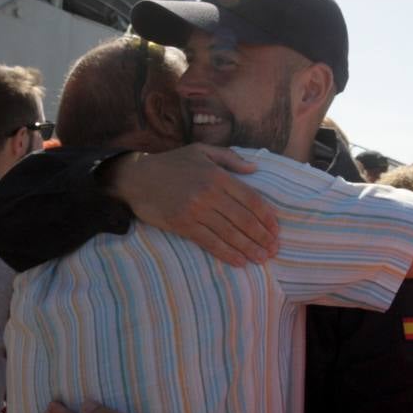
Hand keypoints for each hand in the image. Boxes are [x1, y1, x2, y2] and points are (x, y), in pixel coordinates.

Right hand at [106, 144, 278, 265]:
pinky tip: (239, 261)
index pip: (251, 199)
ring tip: (262, 259)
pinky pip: (210, 242)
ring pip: (229, 233)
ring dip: (248, 248)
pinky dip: (227, 253)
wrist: (137, 177)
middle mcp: (209, 193)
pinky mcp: (182, 225)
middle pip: (244, 219)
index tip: (276, 229)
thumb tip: (255, 168)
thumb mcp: (201, 151)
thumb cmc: (171, 164)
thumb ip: (230, 158)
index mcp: (218, 175)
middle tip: (274, 250)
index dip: (266, 217)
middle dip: (262, 237)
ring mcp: (195, 210)